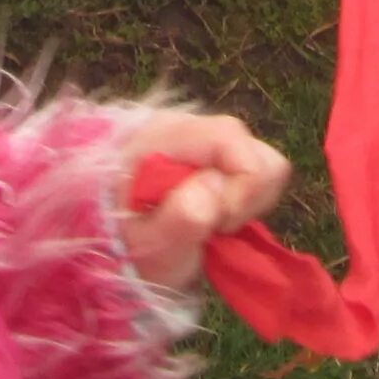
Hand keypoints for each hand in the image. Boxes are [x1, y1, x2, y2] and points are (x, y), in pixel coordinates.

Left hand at [121, 110, 292, 292]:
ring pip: (265, 163)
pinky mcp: (223, 161)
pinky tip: (217, 220)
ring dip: (247, 203)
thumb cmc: (126, 246)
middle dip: (245, 198)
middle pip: (254, 150)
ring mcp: (209, 144)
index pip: (228, 136)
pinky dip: (247, 204)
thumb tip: (215, 184)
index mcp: (165, 136)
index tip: (221, 225)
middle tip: (212, 229)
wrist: (113, 249)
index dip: (242, 183)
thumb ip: (180, 217)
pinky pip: (261, 176)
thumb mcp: (148, 246)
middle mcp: (192, 129)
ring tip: (212, 226)